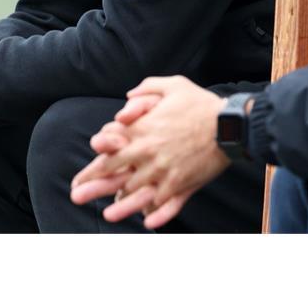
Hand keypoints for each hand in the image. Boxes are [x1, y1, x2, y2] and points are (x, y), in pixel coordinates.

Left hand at [70, 76, 230, 228]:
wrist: (230, 124)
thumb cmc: (200, 103)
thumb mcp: (172, 84)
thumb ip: (146, 89)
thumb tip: (127, 98)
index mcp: (143, 131)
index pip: (109, 151)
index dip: (93, 165)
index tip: (80, 176)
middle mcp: (149, 154)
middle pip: (115, 174)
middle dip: (93, 186)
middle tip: (76, 197)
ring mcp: (165, 172)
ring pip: (137, 193)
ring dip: (120, 206)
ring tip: (107, 215)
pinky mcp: (183, 184)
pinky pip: (167, 204)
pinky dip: (157, 214)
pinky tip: (147, 222)